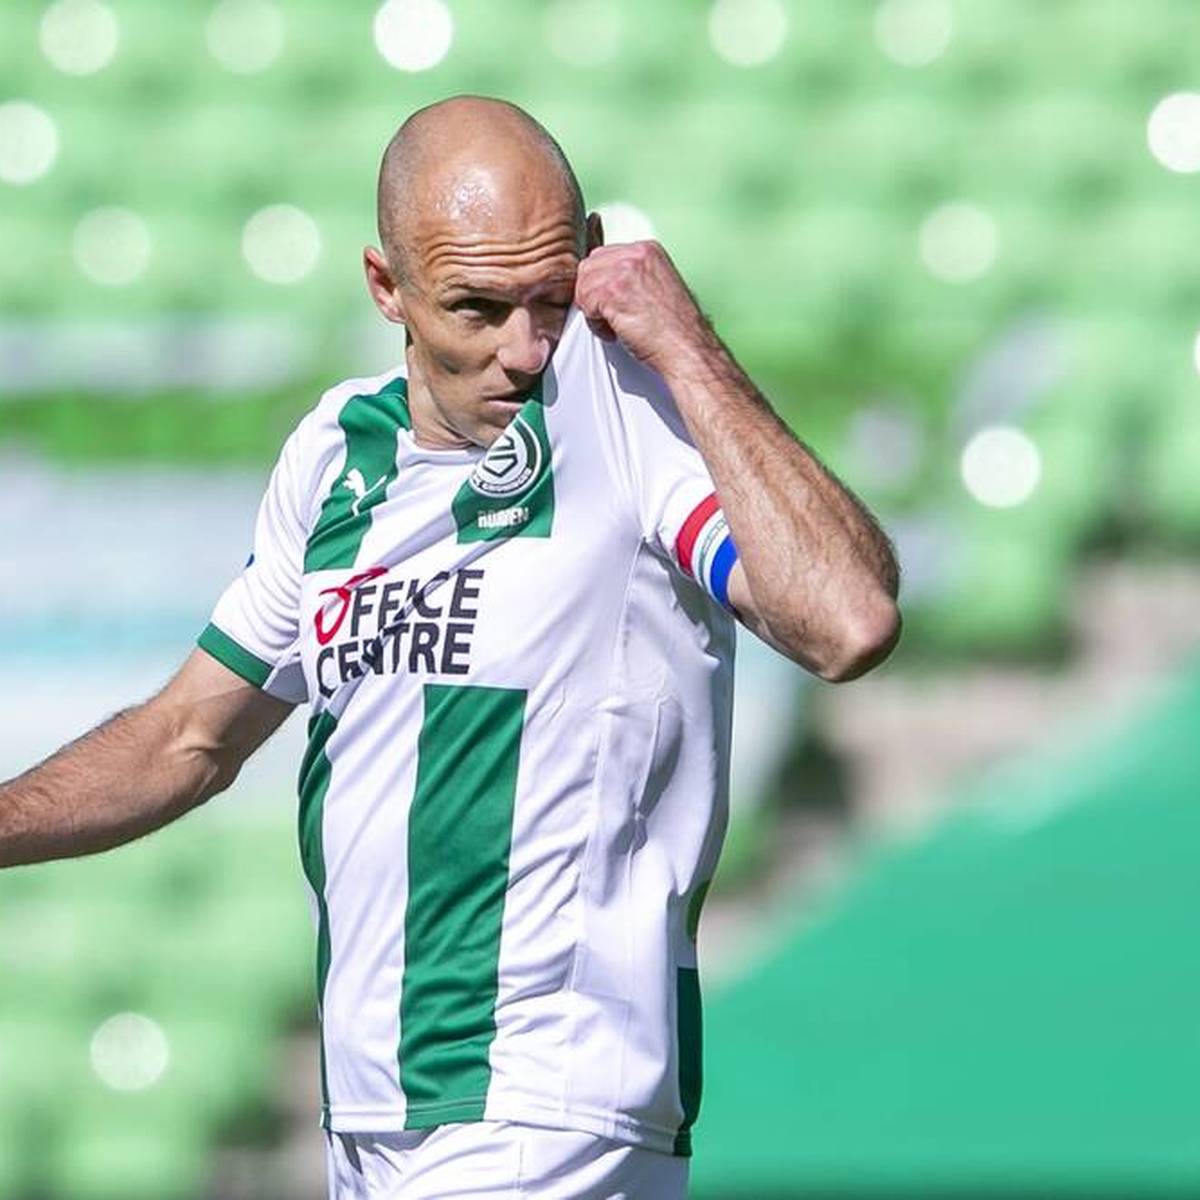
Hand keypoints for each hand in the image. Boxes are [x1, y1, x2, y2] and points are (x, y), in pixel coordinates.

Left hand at [573, 241, 712, 376]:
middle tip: (606, 315)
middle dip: (592, 294)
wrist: (685, 347)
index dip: (600, 282)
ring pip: (583, 285)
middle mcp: (636, 254)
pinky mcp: (613, 291)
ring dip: (592, 310)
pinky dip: (595, 324)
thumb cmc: (675, 328)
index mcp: (647, 249)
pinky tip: (614, 332)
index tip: (608, 301)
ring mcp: (624, 271)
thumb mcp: (656, 287)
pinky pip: (585, 303)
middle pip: (588, 267)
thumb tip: (605, 282)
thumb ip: (632, 277)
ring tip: (613, 326)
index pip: (603, 255)